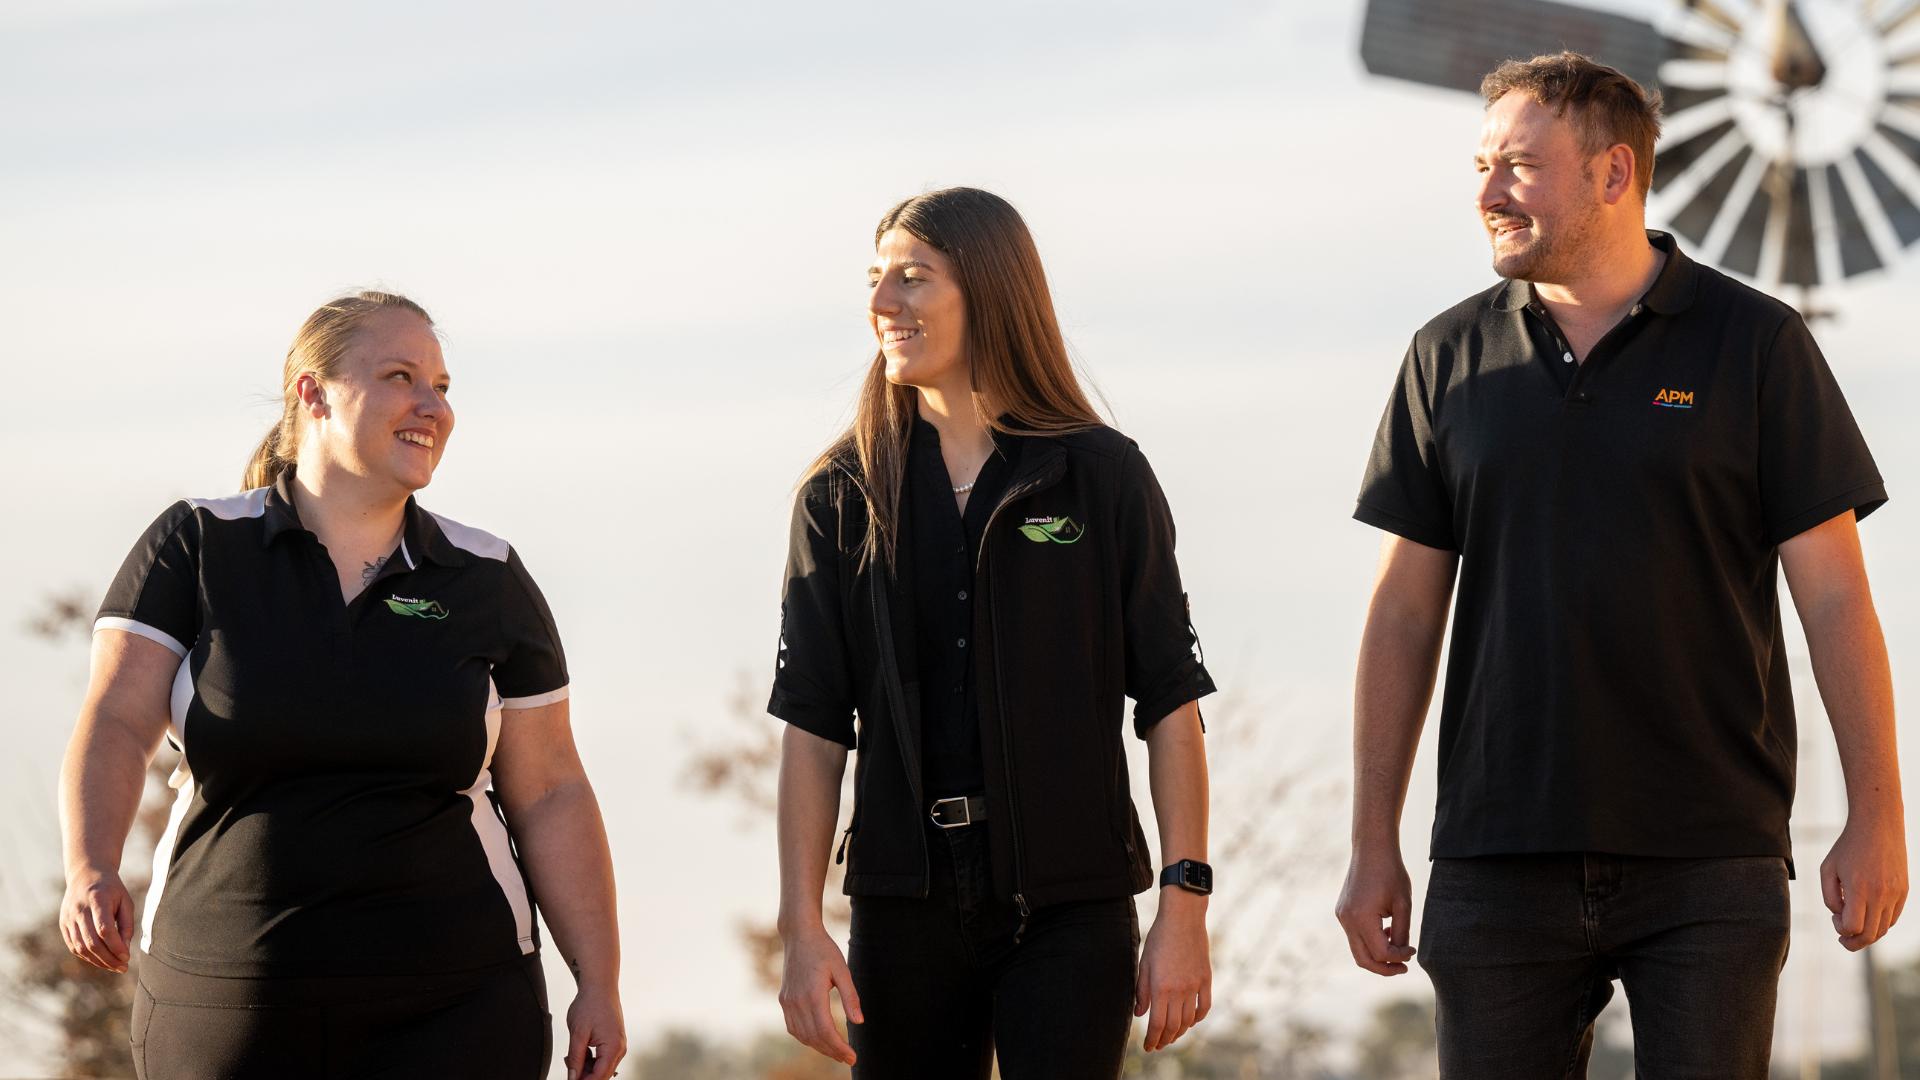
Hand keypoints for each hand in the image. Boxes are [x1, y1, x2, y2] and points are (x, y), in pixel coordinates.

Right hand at [60, 867, 133, 973]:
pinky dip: (88, 957)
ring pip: (81, 947)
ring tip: (115, 967)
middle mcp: (79, 909)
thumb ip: (127, 924)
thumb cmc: (111, 890)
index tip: (127, 957)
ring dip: (99, 961)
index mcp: (97, 899)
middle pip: (91, 942)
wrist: (85, 875)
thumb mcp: (125, 901)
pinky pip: (74, 946)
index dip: (116, 946)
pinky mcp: (63, 925)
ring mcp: (68, 918)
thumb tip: (125, 950)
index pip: (104, 929)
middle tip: (123, 967)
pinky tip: (101, 960)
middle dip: (108, 958)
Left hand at [563, 985, 625, 1079]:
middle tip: (568, 1065)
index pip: (598, 1077)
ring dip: (586, 1067)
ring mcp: (618, 1045)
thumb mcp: (578, 1034)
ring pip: (601, 1068)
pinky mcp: (615, 1041)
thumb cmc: (591, 1004)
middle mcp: (620, 1049)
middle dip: (583, 1075)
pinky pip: (603, 1058)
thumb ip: (575, 1059)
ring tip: (572, 1056)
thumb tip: (573, 1077)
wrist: (599, 986)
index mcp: (613, 1048)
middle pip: (601, 1075)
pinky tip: (581, 1051)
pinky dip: (591, 1059)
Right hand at [778, 926, 862, 1064]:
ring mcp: (787, 1001)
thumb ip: (850, 997)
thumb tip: (859, 1022)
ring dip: (819, 1047)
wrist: (799, 935)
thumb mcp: (842, 970)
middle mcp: (796, 1001)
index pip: (825, 1031)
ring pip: (802, 1035)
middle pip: (814, 1037)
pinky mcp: (784, 1000)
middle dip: (832, 1051)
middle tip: (848, 1058)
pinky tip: (818, 1039)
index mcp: (812, 994)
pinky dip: (806, 1038)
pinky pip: (793, 1027)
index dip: (839, 1047)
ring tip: (836, 1051)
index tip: (852, 1056)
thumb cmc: (824, 950)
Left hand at [1134, 890, 1210, 1051]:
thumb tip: (1140, 1013)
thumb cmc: (1159, 939)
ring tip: (1172, 1036)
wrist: (1183, 919)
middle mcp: (1180, 990)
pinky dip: (1197, 1019)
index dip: (1152, 1039)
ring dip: (1180, 1032)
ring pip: (1189, 1020)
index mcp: (1161, 987)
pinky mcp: (1207, 979)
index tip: (1148, 1046)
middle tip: (1158, 1045)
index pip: (1157, 1024)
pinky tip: (1190, 1021)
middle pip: (1173, 1026)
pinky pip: (1204, 1007)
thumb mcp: (1144, 963)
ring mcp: (1195, 986)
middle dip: (1164, 1040)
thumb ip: (1141, 991)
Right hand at [1334, 846, 1415, 974]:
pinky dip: (1370, 941)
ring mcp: (1341, 916)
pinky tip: (1386, 931)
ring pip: (1357, 950)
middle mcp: (1347, 920)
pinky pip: (1355, 936)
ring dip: (1377, 954)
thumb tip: (1400, 955)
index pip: (1381, 953)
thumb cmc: (1391, 873)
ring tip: (1397, 946)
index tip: (1412, 949)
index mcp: (1362, 918)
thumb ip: (1401, 933)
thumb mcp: (1403, 904)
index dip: (1399, 957)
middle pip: (1363, 960)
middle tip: (1403, 967)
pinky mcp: (1341, 912)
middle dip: (1384, 968)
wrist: (1371, 848)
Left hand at [1822, 815, 1907, 951]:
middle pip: (1870, 935)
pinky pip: (1893, 918)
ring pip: (1884, 929)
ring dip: (1868, 934)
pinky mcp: (1904, 892)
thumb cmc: (1847, 847)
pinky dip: (1880, 923)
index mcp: (1858, 888)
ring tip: (1855, 926)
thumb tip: (1840, 916)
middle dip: (1853, 942)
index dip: (1840, 930)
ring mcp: (1895, 894)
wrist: (1878, 826)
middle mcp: (1880, 894)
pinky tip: (1868, 915)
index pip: (1853, 927)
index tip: (1834, 918)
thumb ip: (1829, 897)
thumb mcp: (1827, 869)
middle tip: (1843, 939)